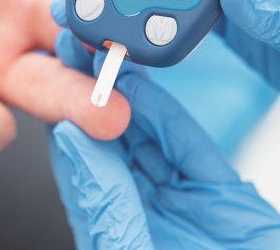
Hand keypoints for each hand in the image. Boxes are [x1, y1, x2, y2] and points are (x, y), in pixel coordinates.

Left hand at [49, 32, 279, 248]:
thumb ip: (103, 204)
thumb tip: (73, 144)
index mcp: (111, 234)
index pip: (81, 168)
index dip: (67, 119)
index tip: (53, 76)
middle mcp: (143, 216)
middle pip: (113, 145)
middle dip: (95, 95)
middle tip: (81, 48)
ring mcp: (184, 205)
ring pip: (151, 139)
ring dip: (130, 97)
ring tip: (111, 55)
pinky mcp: (226, 199)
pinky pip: (193, 150)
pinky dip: (173, 119)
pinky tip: (152, 92)